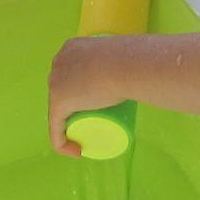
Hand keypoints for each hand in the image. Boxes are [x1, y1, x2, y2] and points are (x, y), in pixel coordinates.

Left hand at [48, 36, 128, 156]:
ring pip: (59, 111)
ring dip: (71, 126)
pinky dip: (63, 143)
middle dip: (76, 110)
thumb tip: (145, 68)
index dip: (80, 92)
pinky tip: (76, 150)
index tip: (100, 106)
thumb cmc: (132, 58)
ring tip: (93, 134)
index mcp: (70, 49)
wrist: (126, 64)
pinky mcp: (58, 101)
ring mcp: (54, 83)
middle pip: (64, 91)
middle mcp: (57, 63)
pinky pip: (55, 129)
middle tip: (100, 122)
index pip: (69, 73)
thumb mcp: (124, 55)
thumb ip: (130, 59)